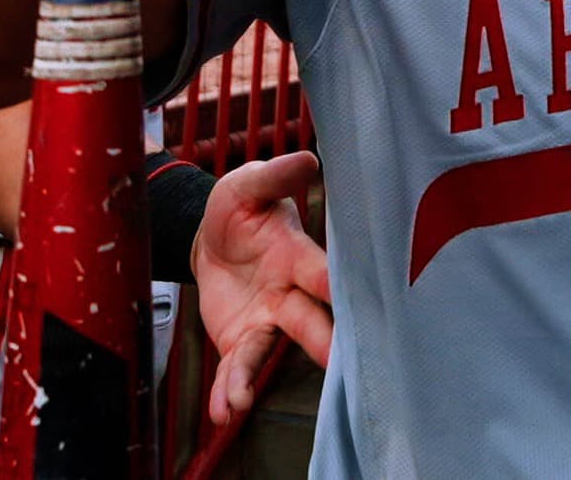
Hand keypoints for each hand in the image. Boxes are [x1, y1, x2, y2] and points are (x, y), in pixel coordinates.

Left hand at [190, 151, 333, 425]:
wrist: (210, 237)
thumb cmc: (240, 206)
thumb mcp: (248, 184)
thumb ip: (274, 176)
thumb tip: (308, 160)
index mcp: (295, 254)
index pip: (320, 271)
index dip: (337, 285)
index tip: (360, 302)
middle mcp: (288, 293)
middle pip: (309, 321)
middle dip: (324, 343)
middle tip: (340, 364)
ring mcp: (266, 320)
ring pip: (266, 353)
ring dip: (252, 377)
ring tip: (238, 401)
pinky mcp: (241, 338)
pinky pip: (236, 366)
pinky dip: (229, 389)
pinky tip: (222, 411)